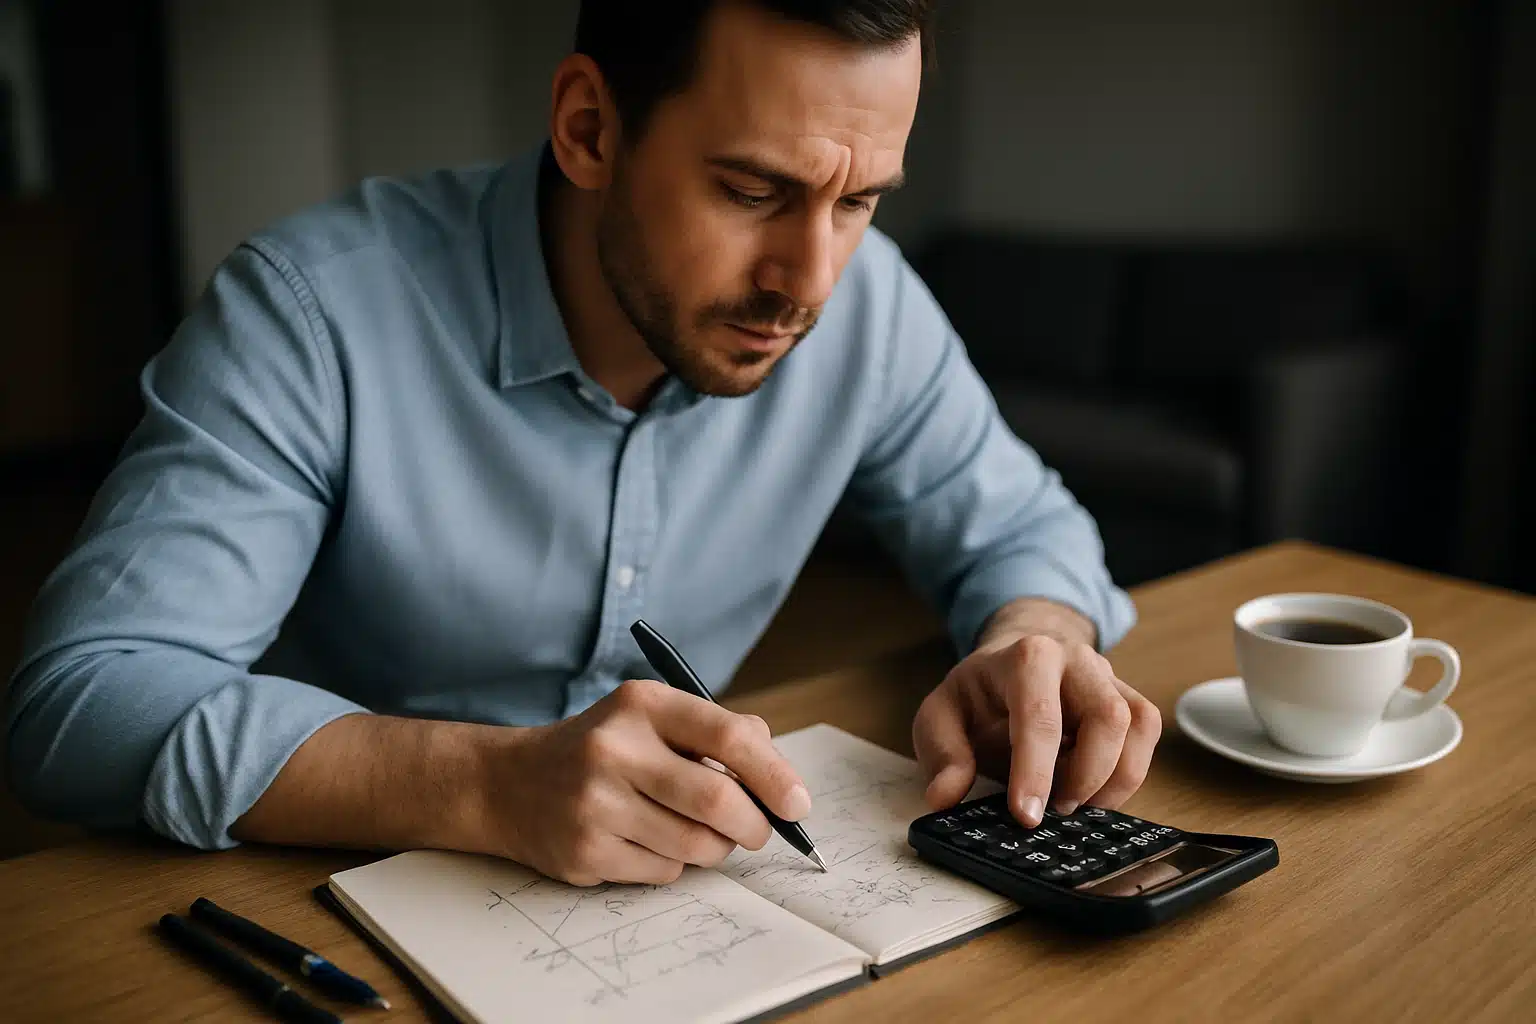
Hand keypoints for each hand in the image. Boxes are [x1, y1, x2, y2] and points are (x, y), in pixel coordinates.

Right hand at [475, 679, 810, 885]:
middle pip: (719, 802)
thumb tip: (782, 782)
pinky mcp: (584, 853)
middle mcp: (615, 750)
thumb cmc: (603, 749)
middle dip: (754, 826)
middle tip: (758, 831)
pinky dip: (674, 863)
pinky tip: (647, 840)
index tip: (797, 803)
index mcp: (641, 705)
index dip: (774, 774)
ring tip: (696, 831)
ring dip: (714, 848)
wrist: (508, 783)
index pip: (728, 737)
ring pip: (696, 846)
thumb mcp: (651, 718)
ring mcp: (595, 805)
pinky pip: (664, 872)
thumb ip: (718, 734)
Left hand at [912, 628, 1160, 827]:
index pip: (1038, 715)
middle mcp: (1076, 660)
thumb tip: (944, 796)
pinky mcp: (1129, 698)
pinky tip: (1094, 789)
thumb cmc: (979, 693)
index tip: (1026, 815)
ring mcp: (1109, 676)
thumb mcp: (941, 715)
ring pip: (1138, 725)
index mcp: (1026, 657)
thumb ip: (942, 754)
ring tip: (1076, 803)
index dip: (1034, 770)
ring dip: (1114, 779)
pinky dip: (1129, 771)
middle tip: (1056, 810)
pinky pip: (1147, 733)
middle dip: (1086, 776)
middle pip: (1107, 716)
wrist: (1015, 662)